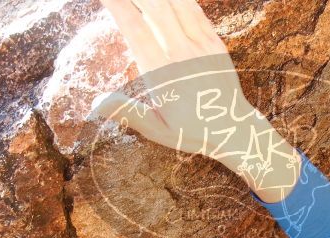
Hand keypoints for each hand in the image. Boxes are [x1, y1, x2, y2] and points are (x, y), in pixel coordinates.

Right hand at [92, 0, 258, 154]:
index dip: (119, 7)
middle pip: (156, 8)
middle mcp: (183, 55)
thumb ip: (127, 112)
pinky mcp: (216, 43)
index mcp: (164, 74)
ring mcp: (202, 46)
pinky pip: (195, 11)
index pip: (136, 31)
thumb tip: (95, 105)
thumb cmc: (191, 132)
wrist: (235, 130)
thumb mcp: (156, 129)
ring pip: (177, 4)